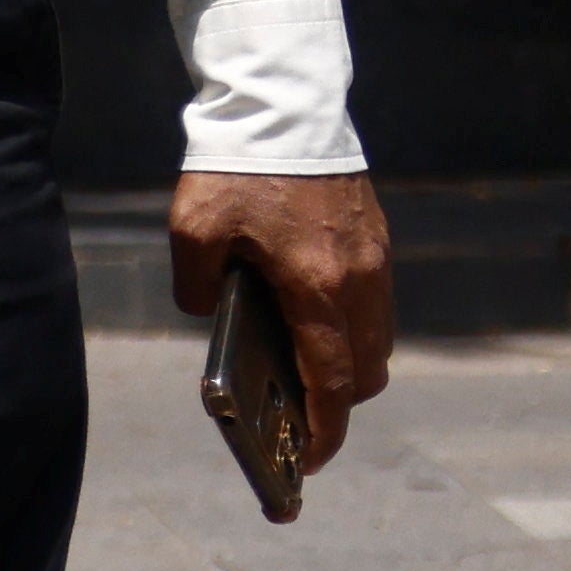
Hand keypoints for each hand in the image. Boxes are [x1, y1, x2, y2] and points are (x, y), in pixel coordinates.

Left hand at [168, 166, 394, 470]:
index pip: (333, 381)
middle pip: (367, 371)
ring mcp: (375, 261)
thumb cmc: (234, 170)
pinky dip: (352, 328)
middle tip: (301, 419)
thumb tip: (212, 314)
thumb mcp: (193, 233)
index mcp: (317, 287)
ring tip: (305, 374)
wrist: (283, 110)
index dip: (326, 429)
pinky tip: (312, 322)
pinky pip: (375, 306)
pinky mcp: (376, 241)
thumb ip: (198, 287)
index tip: (313, 461)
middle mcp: (359, 281)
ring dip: (350, 365)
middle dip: (339, 404)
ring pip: (378, 339)